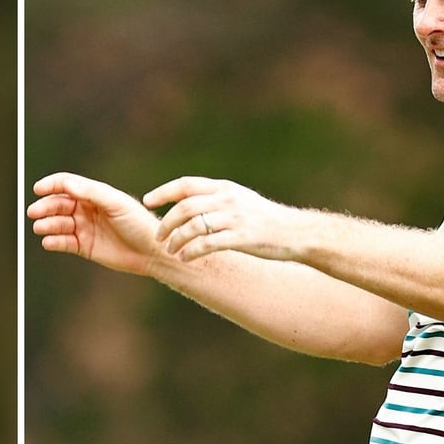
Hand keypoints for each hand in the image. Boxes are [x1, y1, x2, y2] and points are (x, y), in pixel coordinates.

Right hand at [28, 172, 165, 275]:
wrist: (151, 252)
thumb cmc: (138, 223)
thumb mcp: (116, 203)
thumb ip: (92, 193)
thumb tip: (67, 184)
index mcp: (94, 194)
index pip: (67, 185)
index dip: (51, 184)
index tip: (38, 189)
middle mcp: (86, 209)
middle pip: (59, 204)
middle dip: (45, 207)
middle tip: (34, 212)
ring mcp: (84, 228)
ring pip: (58, 224)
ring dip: (47, 224)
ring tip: (40, 227)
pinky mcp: (83, 246)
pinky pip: (64, 242)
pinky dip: (54, 242)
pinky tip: (48, 242)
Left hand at [145, 176, 299, 261]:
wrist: (296, 233)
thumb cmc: (264, 219)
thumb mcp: (239, 199)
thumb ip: (214, 198)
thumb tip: (186, 202)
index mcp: (224, 188)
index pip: (186, 184)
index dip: (163, 192)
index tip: (147, 201)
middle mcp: (227, 199)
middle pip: (185, 207)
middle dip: (166, 222)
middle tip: (158, 237)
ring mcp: (235, 218)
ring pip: (194, 226)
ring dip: (176, 239)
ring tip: (170, 251)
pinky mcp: (242, 237)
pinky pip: (208, 244)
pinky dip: (192, 251)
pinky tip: (185, 258)